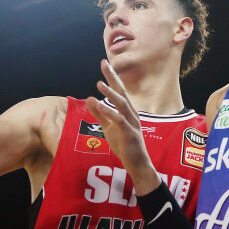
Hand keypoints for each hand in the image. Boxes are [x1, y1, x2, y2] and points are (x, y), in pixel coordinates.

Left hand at [86, 60, 161, 195]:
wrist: (137, 165)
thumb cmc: (125, 145)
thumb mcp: (109, 127)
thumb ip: (100, 113)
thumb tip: (90, 98)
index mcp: (127, 111)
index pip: (119, 91)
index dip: (112, 77)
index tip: (104, 63)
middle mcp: (131, 114)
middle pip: (122, 92)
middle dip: (113, 78)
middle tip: (104, 64)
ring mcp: (132, 123)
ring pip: (122, 105)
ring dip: (111, 94)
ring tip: (99, 84)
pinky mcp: (130, 134)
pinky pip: (120, 121)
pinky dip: (110, 112)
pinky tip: (100, 106)